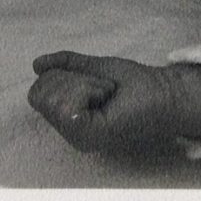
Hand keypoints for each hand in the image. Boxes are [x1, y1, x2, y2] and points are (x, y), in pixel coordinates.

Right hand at [28, 51, 181, 153]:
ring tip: (105, 93)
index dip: (60, 76)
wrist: (164, 92)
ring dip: (82, 84)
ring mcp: (78, 136)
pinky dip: (87, 90)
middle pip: (40, 93)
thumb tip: (37, 64)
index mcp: (69, 119)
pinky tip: (107, 98)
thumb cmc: (135, 83)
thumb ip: (66, 65)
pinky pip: (67, 106)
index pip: (36, 92)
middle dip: (71, 79)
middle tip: (101, 88)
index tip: (91, 81)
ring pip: (53, 98)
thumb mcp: (94, 68)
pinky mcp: (89, 134)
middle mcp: (69, 132)